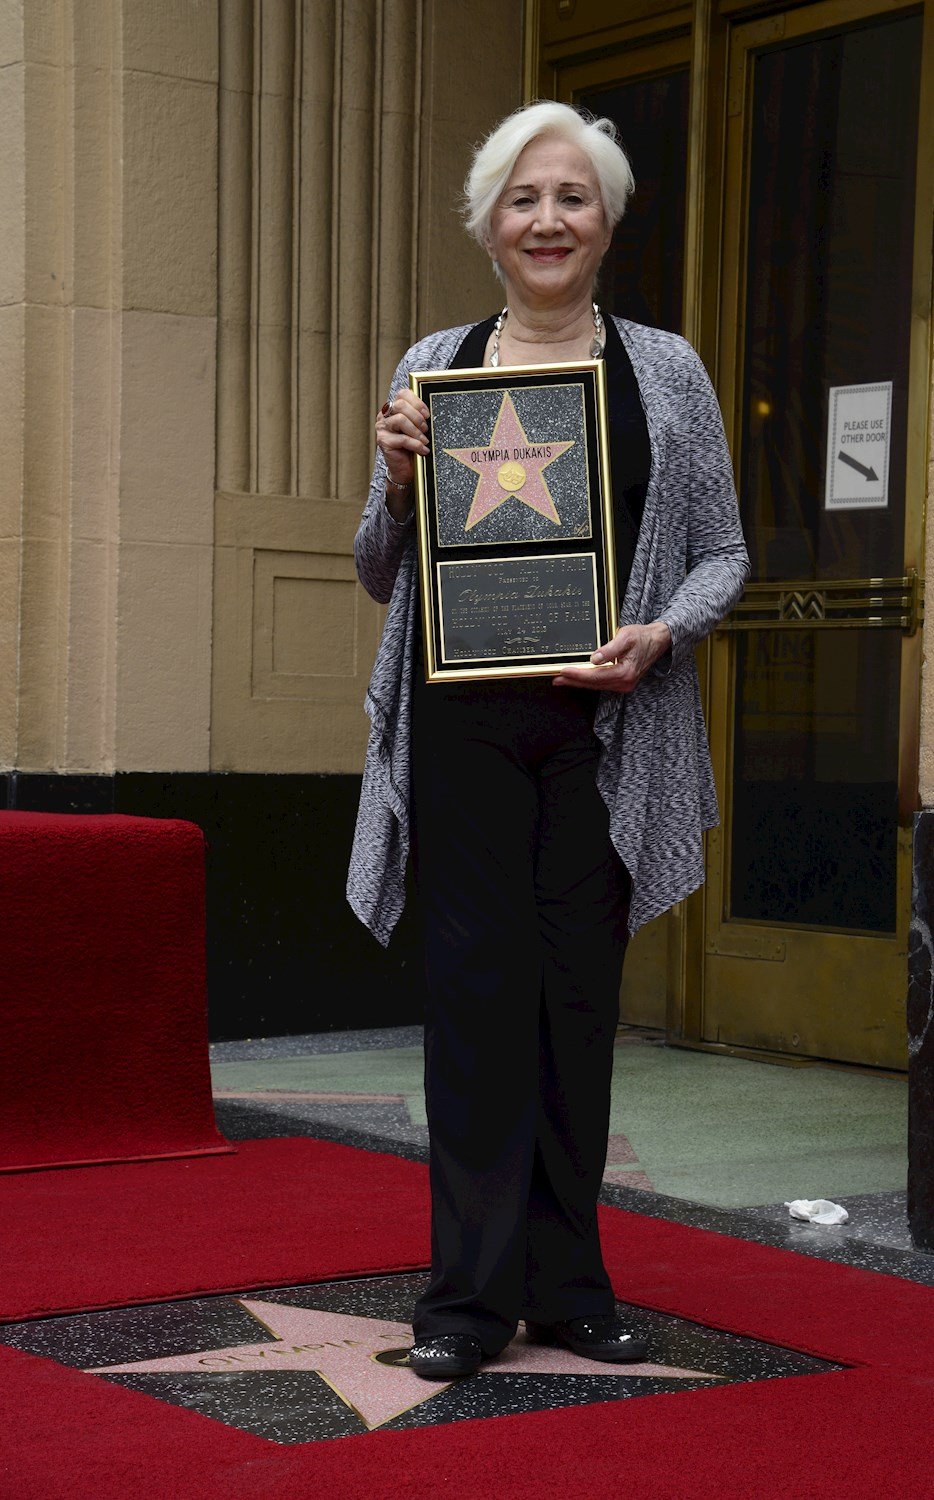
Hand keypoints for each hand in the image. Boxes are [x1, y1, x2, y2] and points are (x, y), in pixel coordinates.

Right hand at [375, 391, 429, 513]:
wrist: (405, 469)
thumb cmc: (412, 446)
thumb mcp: (417, 428)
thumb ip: (419, 417)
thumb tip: (430, 412)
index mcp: (393, 408)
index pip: (402, 394)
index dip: (417, 402)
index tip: (427, 414)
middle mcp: (385, 416)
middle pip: (400, 405)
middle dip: (417, 417)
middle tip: (426, 429)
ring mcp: (382, 428)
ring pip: (400, 419)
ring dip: (416, 431)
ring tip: (424, 440)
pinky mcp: (383, 441)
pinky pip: (402, 439)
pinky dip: (416, 445)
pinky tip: (423, 450)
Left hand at [553, 621, 671, 692]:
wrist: (657, 641)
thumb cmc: (642, 636)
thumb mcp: (626, 637)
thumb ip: (610, 649)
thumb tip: (594, 659)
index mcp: (625, 673)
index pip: (595, 676)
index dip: (578, 674)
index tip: (563, 671)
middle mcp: (624, 683)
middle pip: (593, 684)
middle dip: (573, 681)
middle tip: (555, 678)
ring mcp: (623, 685)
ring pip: (595, 685)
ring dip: (578, 682)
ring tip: (561, 679)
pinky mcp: (621, 682)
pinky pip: (601, 683)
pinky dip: (587, 681)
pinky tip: (577, 678)